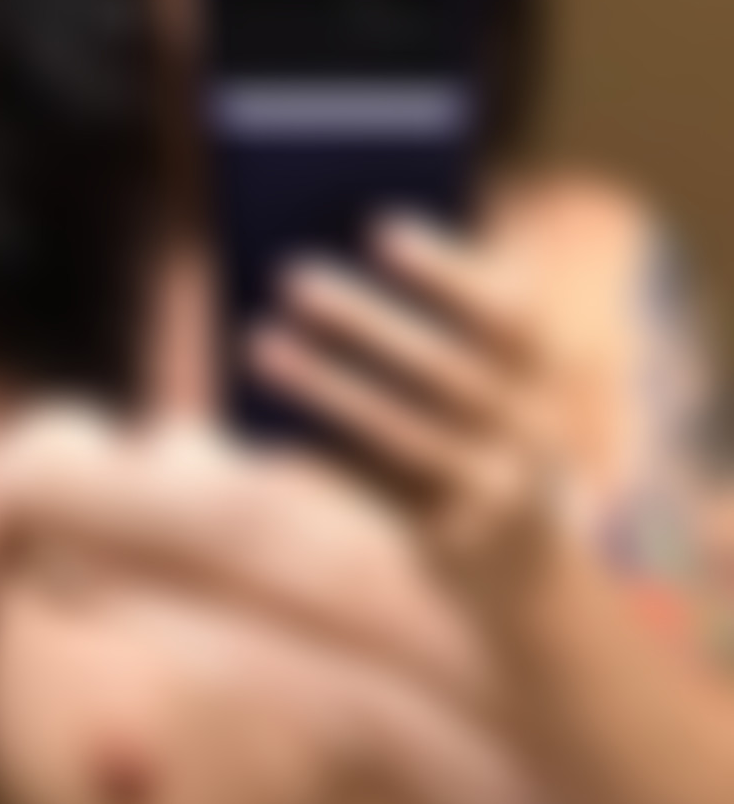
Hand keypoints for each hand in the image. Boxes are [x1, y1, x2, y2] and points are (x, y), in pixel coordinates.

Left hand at [248, 214, 576, 612]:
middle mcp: (535, 428)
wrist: (529, 578)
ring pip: (405, 432)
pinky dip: (325, 461)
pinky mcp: (459, 540)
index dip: (447, 268)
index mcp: (546, 377)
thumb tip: (320, 288)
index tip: (377, 225)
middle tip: (289, 274)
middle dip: (366, 319)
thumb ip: (424, 347)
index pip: (509, 311)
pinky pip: (380, 494)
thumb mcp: (475, 397)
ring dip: (327, 385)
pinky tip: (267, 437)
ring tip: (257, 341)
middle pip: (445, 367)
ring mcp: (501, 489)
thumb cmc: (478, 451)